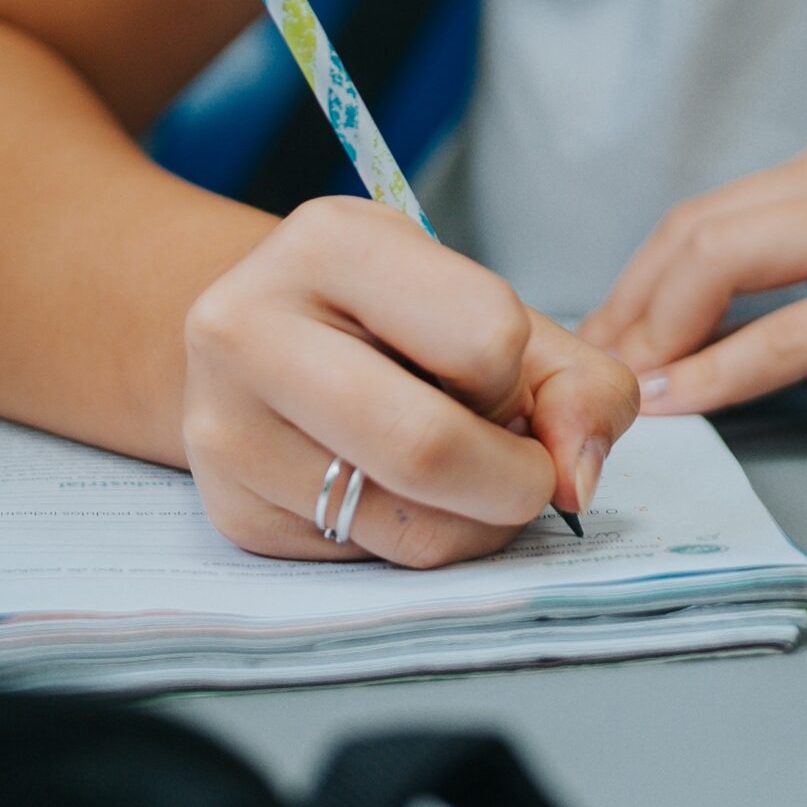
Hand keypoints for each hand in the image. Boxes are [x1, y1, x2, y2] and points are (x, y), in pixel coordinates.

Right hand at [180, 197, 638, 563]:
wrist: (269, 344)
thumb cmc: (401, 324)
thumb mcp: (498, 312)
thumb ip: (581, 384)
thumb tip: (574, 482)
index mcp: (332, 244)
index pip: (486, 338)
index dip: (517, 379)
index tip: (498, 378)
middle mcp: (251, 328)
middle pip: (430, 448)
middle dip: (515, 480)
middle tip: (525, 471)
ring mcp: (226, 426)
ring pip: (411, 528)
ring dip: (475, 521)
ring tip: (460, 473)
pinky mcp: (232, 511)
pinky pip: (373, 562)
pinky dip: (421, 540)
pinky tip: (401, 492)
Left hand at [578, 124, 806, 436]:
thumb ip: (793, 288)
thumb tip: (674, 340)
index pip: (705, 214)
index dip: (632, 288)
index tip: (595, 355)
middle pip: (699, 231)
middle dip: (625, 312)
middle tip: (586, 388)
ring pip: (726, 261)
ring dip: (655, 337)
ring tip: (618, 402)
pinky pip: (792, 332)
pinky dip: (721, 374)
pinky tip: (681, 408)